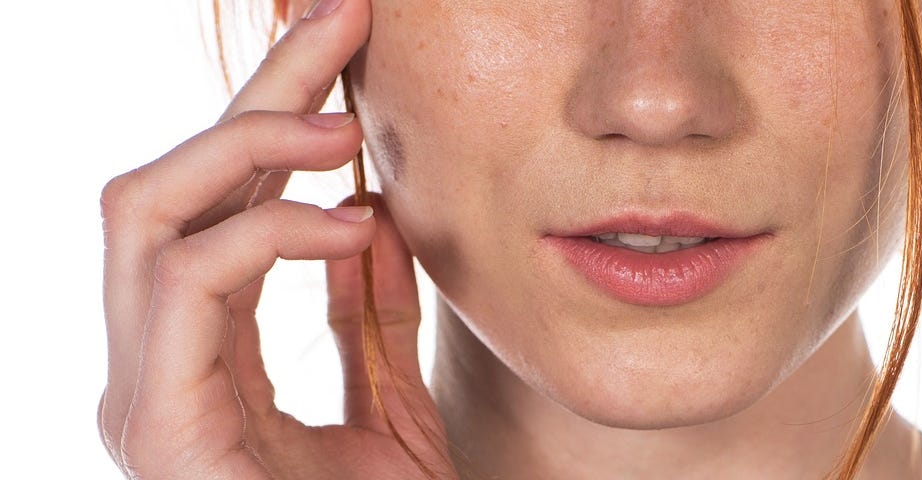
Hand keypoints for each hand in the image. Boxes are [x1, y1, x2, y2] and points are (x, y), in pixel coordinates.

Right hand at [97, 1, 454, 477]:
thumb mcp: (386, 403)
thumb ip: (364, 315)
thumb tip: (367, 211)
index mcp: (199, 355)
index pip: (217, 203)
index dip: (270, 111)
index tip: (341, 41)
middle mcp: (153, 364)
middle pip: (171, 183)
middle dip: (254, 89)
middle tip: (340, 17)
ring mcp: (142, 394)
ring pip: (143, 212)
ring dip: (244, 141)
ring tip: (344, 120)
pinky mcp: (158, 428)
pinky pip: (188, 288)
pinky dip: (264, 233)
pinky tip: (347, 219)